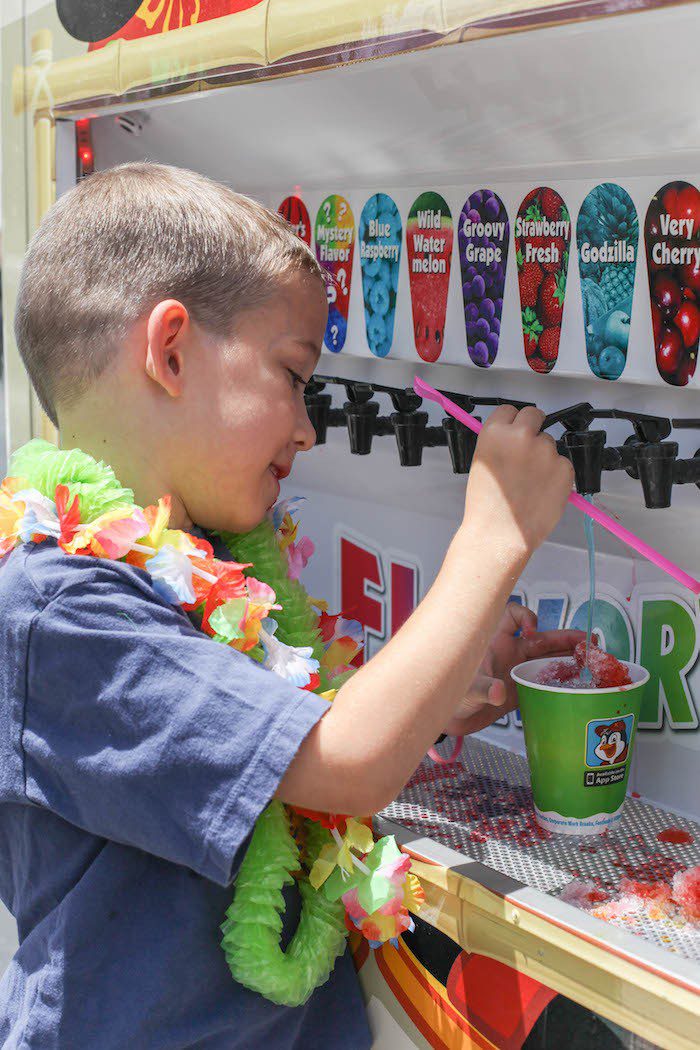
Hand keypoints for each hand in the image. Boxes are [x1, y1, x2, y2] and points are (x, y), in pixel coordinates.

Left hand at [442, 603, 584, 735]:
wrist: (451, 718)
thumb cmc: (451, 693)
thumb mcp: (465, 689)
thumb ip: (482, 690)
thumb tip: (497, 692)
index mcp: (493, 641)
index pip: (511, 615)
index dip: (524, 618)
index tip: (530, 632)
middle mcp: (508, 652)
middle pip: (541, 639)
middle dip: (565, 639)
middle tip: (588, 641)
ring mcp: (517, 670)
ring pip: (548, 659)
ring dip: (569, 658)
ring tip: (593, 659)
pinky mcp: (521, 689)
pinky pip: (546, 680)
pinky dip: (563, 681)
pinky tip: (578, 683)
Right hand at [463, 405, 574, 557]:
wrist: (500, 533)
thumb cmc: (486, 505)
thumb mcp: (482, 463)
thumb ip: (498, 443)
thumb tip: (512, 434)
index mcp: (495, 432)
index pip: (510, 410)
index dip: (512, 423)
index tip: (513, 433)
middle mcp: (521, 436)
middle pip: (534, 415)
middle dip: (532, 428)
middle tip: (527, 451)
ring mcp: (546, 451)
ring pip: (550, 442)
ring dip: (544, 456)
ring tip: (531, 482)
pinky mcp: (564, 467)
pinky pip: (563, 463)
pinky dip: (556, 474)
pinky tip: (542, 490)